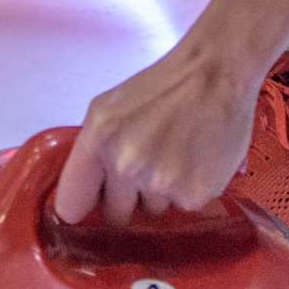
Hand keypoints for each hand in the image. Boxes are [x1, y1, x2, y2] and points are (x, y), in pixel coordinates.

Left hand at [54, 0, 288, 226]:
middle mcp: (126, 164)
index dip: (81, 208)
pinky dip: (188, 190)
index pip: (71, 204)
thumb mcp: (109, 107)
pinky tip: (196, 159)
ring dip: (160, 193)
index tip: (90, 207)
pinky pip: (182, 208)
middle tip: (146, 168)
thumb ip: (91, 151)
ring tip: (176, 154)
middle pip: (114, 215)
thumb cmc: (164, 87)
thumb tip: (83, 195)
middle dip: (125, 200)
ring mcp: (161, 182)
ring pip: (151, 210)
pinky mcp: (194, 195)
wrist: (216, 74)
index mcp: (99, 138)